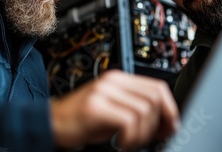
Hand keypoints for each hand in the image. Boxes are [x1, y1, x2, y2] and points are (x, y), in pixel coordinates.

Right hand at [50, 69, 179, 149]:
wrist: (51, 123)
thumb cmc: (82, 121)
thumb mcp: (114, 111)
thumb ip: (137, 110)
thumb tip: (167, 122)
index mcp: (119, 80)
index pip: (157, 86)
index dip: (169, 109)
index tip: (170, 126)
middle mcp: (113, 81)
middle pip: (155, 96)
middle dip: (160, 122)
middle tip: (151, 138)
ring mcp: (104, 92)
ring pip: (144, 110)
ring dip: (143, 133)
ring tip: (130, 142)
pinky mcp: (95, 107)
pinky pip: (129, 120)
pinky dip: (131, 137)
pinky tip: (120, 143)